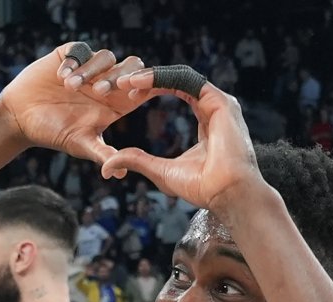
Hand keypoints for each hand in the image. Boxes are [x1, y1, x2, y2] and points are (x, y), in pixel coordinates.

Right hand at [0, 42, 144, 162]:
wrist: (21, 118)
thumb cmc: (54, 133)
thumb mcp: (80, 144)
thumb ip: (102, 154)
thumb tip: (121, 173)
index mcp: (117, 102)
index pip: (145, 87)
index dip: (148, 85)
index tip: (133, 94)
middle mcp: (107, 82)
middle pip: (131, 66)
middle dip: (118, 76)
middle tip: (99, 91)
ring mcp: (89, 67)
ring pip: (105, 57)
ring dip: (90, 70)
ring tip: (70, 87)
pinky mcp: (70, 55)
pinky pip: (80, 49)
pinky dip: (74, 61)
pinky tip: (61, 76)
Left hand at [100, 70, 264, 213]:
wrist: (225, 194)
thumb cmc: (201, 188)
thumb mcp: (160, 171)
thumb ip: (137, 161)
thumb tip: (107, 166)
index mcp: (206, 120)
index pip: (177, 91)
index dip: (151, 89)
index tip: (125, 94)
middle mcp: (213, 107)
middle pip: (177, 80)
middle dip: (147, 79)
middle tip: (119, 82)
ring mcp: (219, 103)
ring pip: (180, 76)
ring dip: (151, 76)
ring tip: (126, 82)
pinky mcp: (220, 103)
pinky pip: (187, 80)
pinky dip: (162, 78)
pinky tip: (142, 82)